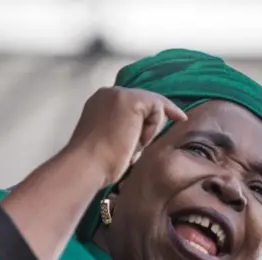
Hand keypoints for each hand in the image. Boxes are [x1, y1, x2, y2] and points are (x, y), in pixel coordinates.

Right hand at [66, 87, 186, 185]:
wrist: (86, 165)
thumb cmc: (96, 162)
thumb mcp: (110, 140)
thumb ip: (124, 129)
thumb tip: (142, 132)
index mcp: (100, 102)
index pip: (132, 103)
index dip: (151, 113)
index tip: (174, 118)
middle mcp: (108, 93)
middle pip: (146, 101)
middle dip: (156, 119)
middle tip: (150, 139)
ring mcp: (119, 94)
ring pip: (153, 106)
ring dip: (149, 130)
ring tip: (130, 147)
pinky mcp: (132, 100)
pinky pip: (157, 109)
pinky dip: (151, 129)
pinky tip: (137, 142)